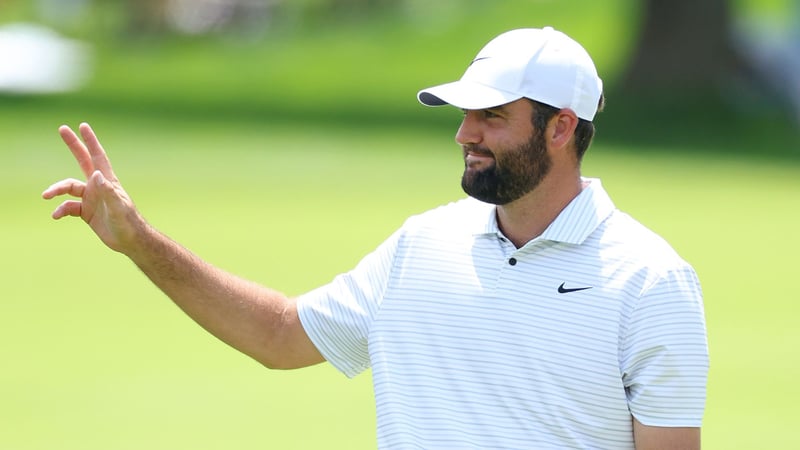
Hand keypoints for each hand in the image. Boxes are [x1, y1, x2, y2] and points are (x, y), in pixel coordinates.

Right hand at [42, 123, 143, 252]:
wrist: (130, 241)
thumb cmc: (128, 223)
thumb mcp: (118, 207)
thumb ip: (108, 191)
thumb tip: (96, 175)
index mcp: (107, 181)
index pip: (98, 156)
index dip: (90, 141)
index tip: (83, 126)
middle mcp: (98, 186)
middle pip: (82, 161)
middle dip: (73, 145)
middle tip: (62, 128)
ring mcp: (91, 198)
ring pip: (69, 188)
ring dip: (57, 190)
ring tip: (46, 196)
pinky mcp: (86, 212)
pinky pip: (68, 207)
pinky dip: (60, 210)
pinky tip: (56, 215)